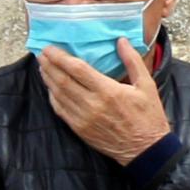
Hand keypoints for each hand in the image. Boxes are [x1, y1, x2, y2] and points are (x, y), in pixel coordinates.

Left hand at [37, 40, 171, 163]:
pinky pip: (60, 109)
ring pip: (58, 94)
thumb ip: (132, 61)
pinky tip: (50, 87)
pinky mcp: (78, 128)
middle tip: (41, 54)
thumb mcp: (146, 85)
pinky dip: (52, 96)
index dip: (60, 57)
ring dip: (48, 79)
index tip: (50, 48)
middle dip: (49, 65)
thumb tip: (121, 40)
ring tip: (43, 66)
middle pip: (62, 80)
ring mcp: (82, 118)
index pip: (77, 69)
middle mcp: (92, 104)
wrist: (145, 149)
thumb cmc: (148, 116)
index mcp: (108, 91)